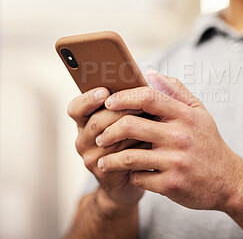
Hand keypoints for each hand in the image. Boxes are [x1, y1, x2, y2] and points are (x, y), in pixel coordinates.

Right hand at [68, 87, 145, 212]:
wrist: (133, 179)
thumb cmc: (134, 143)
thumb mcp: (130, 119)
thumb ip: (130, 101)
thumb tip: (148, 76)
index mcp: (86, 121)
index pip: (76, 108)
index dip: (88, 99)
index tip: (104, 91)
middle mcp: (84, 138)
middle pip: (96, 121)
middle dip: (121, 111)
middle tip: (142, 106)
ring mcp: (91, 157)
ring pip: (109, 138)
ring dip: (133, 128)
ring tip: (152, 120)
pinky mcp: (103, 171)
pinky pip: (119, 156)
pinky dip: (137, 146)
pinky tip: (152, 142)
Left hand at [95, 71, 241, 210]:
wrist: (229, 181)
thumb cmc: (209, 143)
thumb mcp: (200, 113)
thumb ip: (176, 91)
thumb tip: (150, 73)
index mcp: (186, 115)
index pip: (148, 97)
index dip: (123, 97)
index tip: (108, 103)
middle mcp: (180, 136)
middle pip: (130, 125)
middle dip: (108, 131)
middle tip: (101, 136)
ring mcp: (175, 161)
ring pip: (128, 156)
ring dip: (110, 158)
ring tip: (103, 159)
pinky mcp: (171, 184)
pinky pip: (137, 177)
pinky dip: (129, 176)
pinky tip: (128, 174)